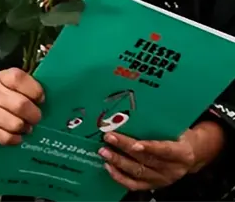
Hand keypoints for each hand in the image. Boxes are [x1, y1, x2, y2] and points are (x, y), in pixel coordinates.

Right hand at [0, 67, 43, 150]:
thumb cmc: (7, 103)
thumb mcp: (16, 90)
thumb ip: (30, 91)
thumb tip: (55, 99)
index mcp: (2, 77)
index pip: (18, 78)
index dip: (34, 90)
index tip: (41, 100)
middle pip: (20, 104)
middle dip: (33, 115)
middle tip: (36, 119)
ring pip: (14, 123)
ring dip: (24, 128)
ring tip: (25, 128)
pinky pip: (5, 137)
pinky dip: (15, 139)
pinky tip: (17, 136)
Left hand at [100, 122, 224, 190]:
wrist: (190, 154)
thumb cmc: (178, 136)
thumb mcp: (176, 128)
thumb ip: (160, 124)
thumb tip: (135, 109)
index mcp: (182, 153)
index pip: (166, 151)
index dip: (150, 148)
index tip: (134, 144)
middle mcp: (173, 169)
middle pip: (146, 159)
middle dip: (125, 148)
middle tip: (109, 138)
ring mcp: (162, 179)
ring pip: (138, 172)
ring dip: (118, 162)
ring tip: (104, 151)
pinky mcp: (153, 185)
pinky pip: (134, 185)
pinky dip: (119, 177)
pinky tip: (108, 166)